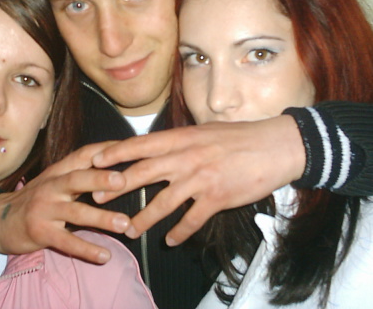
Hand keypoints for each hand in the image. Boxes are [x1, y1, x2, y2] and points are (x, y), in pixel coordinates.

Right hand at [0, 144, 129, 263]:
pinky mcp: (40, 232)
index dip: (105, 150)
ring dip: (102, 218)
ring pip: (76, 212)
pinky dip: (86, 249)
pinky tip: (105, 256)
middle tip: (124, 181)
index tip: (130, 148)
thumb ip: (79, 172)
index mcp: (58, 172)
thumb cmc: (35, 199)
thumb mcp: (54, 180)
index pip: (83, 155)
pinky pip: (66, 242)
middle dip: (101, 179)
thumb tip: (114, 164)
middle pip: (77, 178)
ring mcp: (45, 209)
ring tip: (125, 224)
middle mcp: (51, 186)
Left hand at [91, 115, 305, 245]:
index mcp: (182, 138)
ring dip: (144, 218)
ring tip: (129, 230)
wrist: (276, 146)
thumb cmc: (240, 137)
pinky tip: (171, 241)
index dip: (116, 152)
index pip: (141, 144)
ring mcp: (200, 179)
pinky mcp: (217, 198)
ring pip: (163, 202)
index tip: (95, 159)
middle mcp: (187, 157)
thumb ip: (181, 141)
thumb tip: (159, 147)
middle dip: (117, 185)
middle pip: (144, 172)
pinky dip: (179, 232)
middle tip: (97, 196)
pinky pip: (191, 220)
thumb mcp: (205, 130)